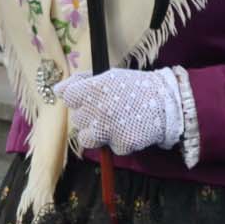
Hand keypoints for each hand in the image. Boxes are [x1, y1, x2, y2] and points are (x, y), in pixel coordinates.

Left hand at [53, 68, 185, 154]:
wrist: (166, 102)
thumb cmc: (135, 87)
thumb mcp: (109, 76)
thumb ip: (81, 82)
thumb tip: (58, 90)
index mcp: (93, 89)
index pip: (68, 97)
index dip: (78, 99)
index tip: (88, 98)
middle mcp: (97, 109)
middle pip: (77, 119)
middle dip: (89, 116)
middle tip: (107, 110)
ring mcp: (108, 129)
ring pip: (86, 138)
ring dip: (97, 133)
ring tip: (113, 124)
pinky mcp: (120, 144)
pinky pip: (109, 147)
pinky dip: (117, 142)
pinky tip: (128, 130)